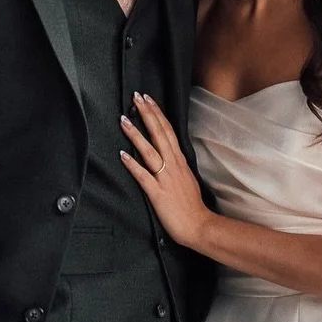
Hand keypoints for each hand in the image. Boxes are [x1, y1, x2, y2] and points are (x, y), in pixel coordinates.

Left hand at [120, 93, 212, 248]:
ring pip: (149, 151)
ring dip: (136, 135)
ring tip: (123, 120)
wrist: (199, 225)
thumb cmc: (191, 205)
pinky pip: (143, 176)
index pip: (168, 131)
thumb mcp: (186, 177)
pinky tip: (122, 154)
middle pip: (159, 134)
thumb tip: (167, 152)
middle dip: (147, 114)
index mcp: (179, 161)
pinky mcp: (157, 193)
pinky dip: (133, 164)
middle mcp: (173, 165)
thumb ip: (176, 164)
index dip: (157, 114)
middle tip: (136, 97)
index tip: (148, 99)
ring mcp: (165, 178)